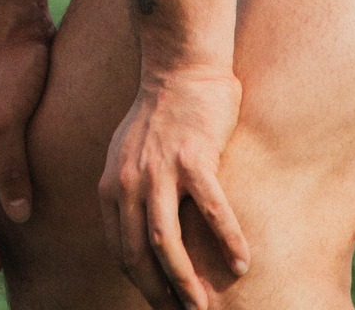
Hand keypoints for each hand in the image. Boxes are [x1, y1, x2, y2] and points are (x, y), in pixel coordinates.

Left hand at [100, 65, 246, 309]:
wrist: (180, 68)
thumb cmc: (162, 116)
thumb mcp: (128, 155)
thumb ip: (130, 191)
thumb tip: (142, 234)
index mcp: (112, 183)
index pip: (120, 249)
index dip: (141, 283)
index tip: (161, 304)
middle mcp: (129, 180)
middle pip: (139, 253)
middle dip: (160, 293)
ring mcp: (160, 169)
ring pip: (166, 241)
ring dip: (185, 281)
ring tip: (203, 307)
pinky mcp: (193, 157)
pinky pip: (210, 210)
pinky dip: (227, 240)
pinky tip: (242, 262)